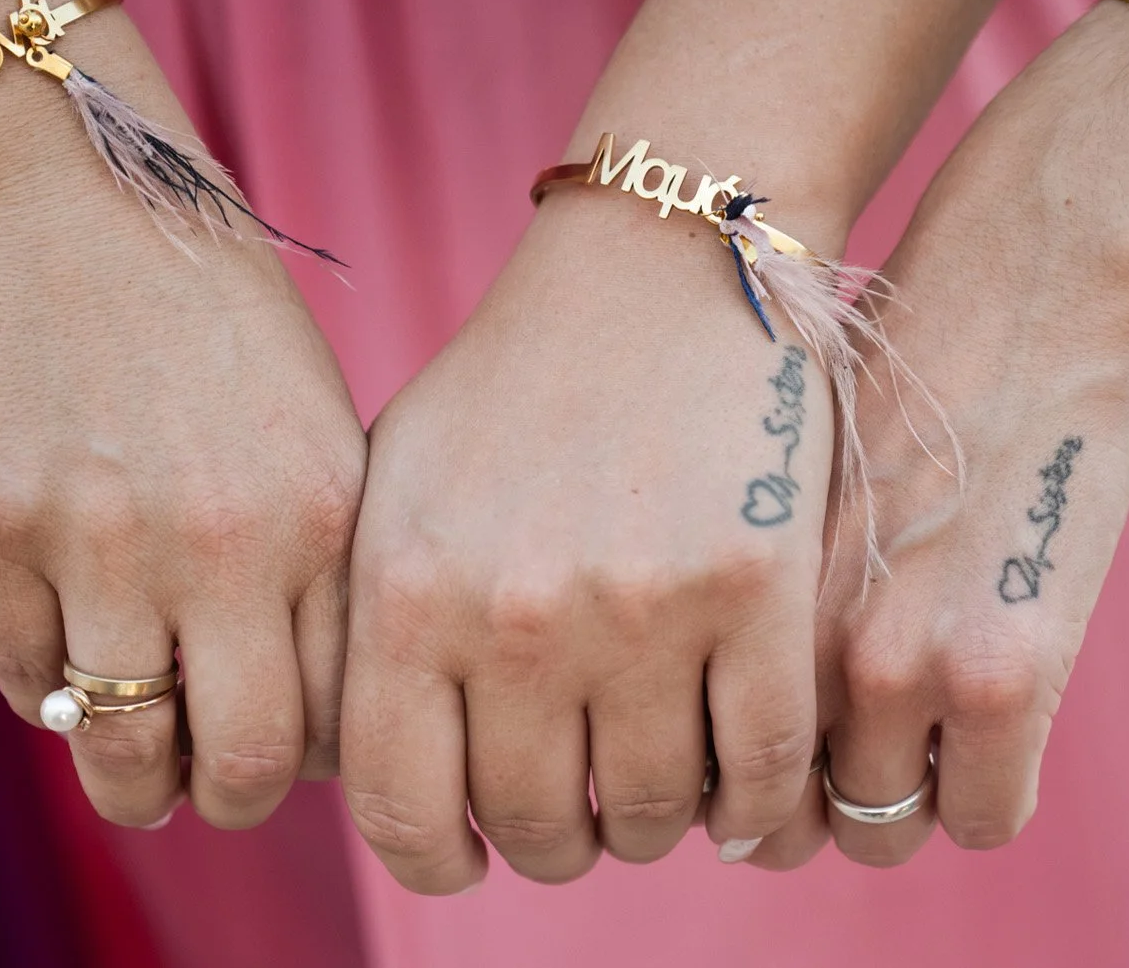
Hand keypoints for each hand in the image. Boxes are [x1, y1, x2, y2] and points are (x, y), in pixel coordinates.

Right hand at [0, 56, 364, 831]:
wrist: (80, 209)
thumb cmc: (218, 328)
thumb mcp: (314, 430)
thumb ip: (320, 564)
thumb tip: (308, 714)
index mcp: (319, 513)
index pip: (338, 712)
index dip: (318, 757)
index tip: (296, 748)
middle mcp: (219, 540)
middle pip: (243, 762)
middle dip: (234, 800)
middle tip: (217, 787)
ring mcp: (98, 538)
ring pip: (120, 748)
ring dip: (133, 784)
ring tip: (140, 771)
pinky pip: (24, 679)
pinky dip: (51, 695)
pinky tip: (72, 665)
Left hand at [340, 189, 834, 892]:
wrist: (658, 266)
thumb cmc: (519, 382)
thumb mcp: (400, 484)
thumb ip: (371, 623)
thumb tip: (368, 770)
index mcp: (407, 593)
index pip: (399, 810)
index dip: (438, 861)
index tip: (474, 857)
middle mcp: (512, 614)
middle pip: (537, 825)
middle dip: (561, 840)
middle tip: (585, 811)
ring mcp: (638, 606)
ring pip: (649, 812)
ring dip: (656, 823)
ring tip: (662, 786)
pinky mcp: (756, 588)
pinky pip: (759, 767)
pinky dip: (757, 805)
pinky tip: (745, 790)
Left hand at [748, 11, 1128, 868]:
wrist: (1018, 289)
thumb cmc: (893, 372)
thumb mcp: (778, 488)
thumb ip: (753, 599)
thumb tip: (725, 700)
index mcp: (716, 590)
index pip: (689, 765)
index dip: (728, 776)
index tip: (760, 756)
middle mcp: (784, 639)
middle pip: (774, 819)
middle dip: (803, 807)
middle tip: (841, 766)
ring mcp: (894, 665)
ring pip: (877, 828)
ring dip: (899, 804)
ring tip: (926, 743)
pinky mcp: (1004, 676)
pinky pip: (984, 816)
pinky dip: (986, 796)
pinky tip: (995, 736)